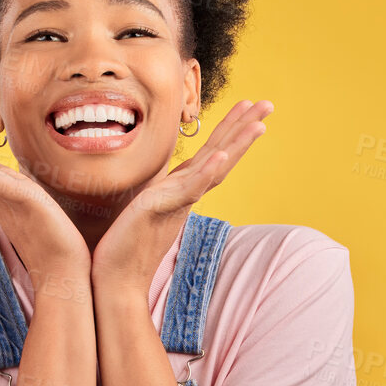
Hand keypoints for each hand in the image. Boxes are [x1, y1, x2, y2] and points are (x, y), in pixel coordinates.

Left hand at [91, 99, 272, 294]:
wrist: (116, 281)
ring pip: (214, 169)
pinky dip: (207, 173)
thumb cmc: (124, 247)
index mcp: (181, 190)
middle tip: (268, 104)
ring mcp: (177, 202)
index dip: (230, 130)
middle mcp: (185, 194)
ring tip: (258, 124)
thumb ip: (156, 195)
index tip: (247, 106)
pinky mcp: (162, 210)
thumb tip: (157, 186)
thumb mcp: (142, 208)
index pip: (212, 154)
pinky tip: (221, 157)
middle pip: (222, 155)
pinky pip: (190, 189)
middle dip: (244, 128)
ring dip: (237, 146)